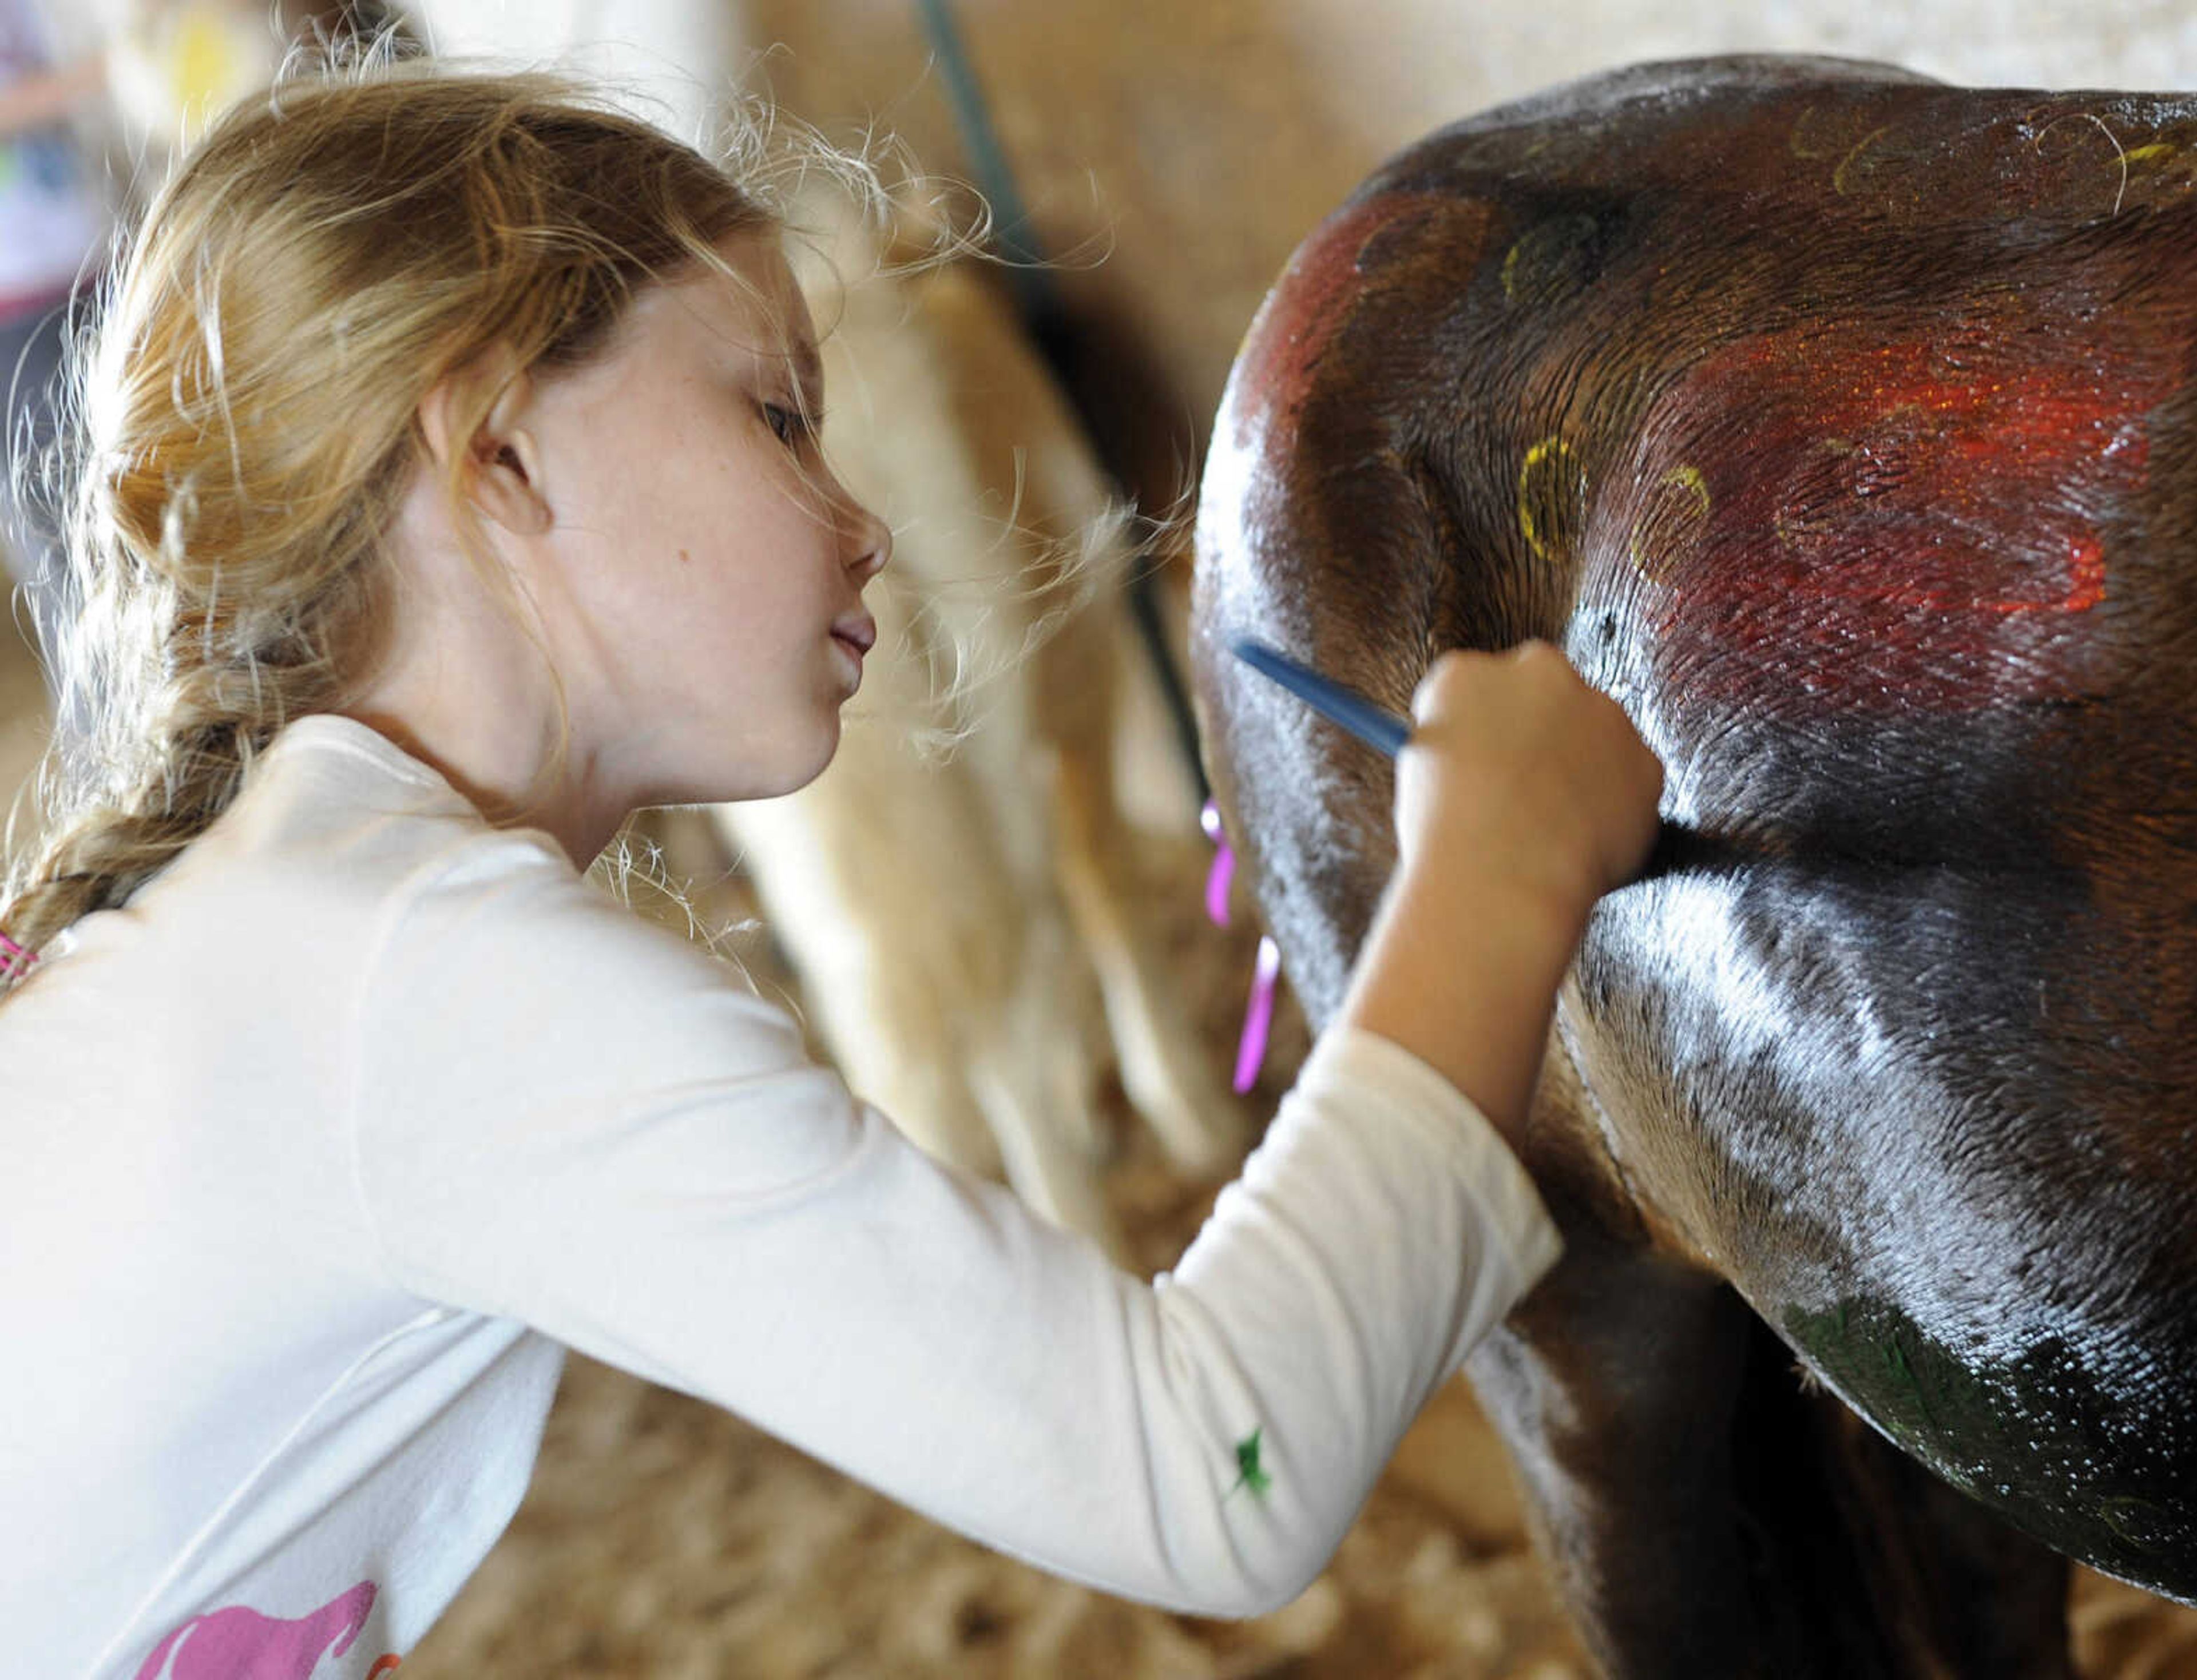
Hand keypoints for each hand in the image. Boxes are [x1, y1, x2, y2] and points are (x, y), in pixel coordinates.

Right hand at [1394, 641, 1663, 921]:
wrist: (1502, 885)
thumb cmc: (1445, 841)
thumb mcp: (1422, 778)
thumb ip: (1459, 748)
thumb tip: (1483, 759)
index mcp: (1465, 675)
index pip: (1473, 687)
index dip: (1475, 731)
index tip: (1476, 765)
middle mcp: (1537, 672)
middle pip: (1542, 689)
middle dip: (1537, 727)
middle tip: (1521, 786)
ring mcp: (1601, 711)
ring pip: (1593, 734)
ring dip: (1579, 766)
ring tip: (1548, 830)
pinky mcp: (1645, 759)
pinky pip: (1629, 781)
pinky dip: (1613, 809)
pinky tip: (1580, 844)